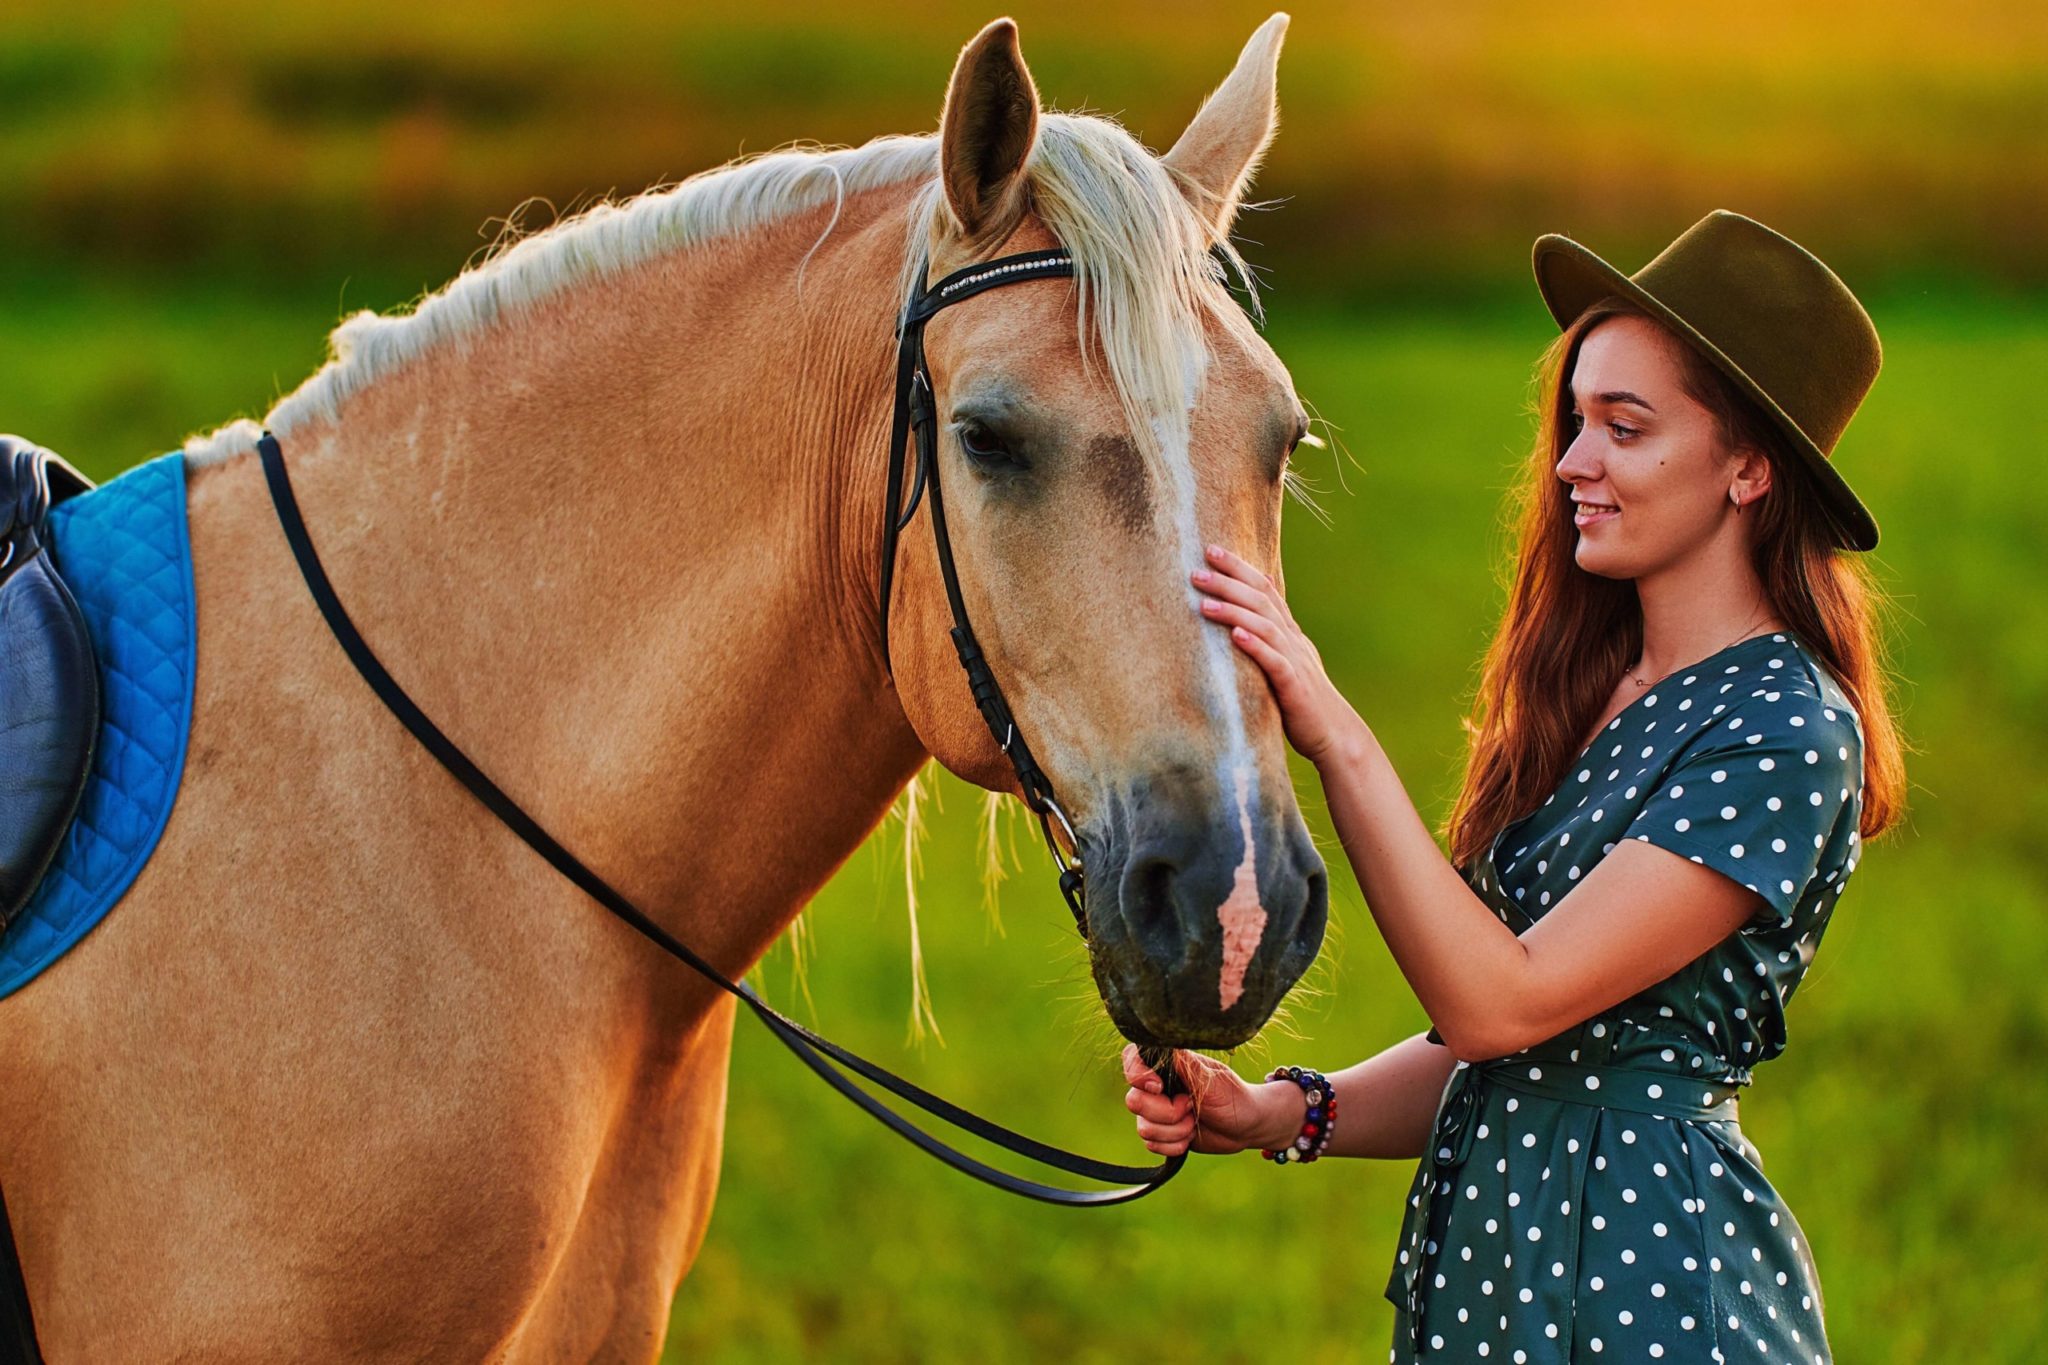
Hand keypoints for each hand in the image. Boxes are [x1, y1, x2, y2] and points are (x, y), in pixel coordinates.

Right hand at [1121, 1044, 1303, 1156]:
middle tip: (1191, 1106)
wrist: (1245, 1125)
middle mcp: (1155, 1086)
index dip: (1138, 1077)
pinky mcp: (1161, 1134)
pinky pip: (1152, 1145)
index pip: (1131, 1060)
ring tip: (1194, 1122)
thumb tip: (1160, 1044)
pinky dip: (1175, 1145)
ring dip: (1175, 1131)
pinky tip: (1190, 1136)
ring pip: (1144, 1128)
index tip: (1160, 1087)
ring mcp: (1156, 1111)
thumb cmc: (1232, 1095)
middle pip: (1134, 1101)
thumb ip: (1183, 1063)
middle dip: (1167, 1112)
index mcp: (1166, 1065)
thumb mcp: (1210, 1077)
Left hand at [1192, 543, 1364, 766]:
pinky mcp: (1294, 686)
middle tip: (1197, 569)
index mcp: (1289, 633)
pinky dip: (1255, 646)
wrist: (1335, 735)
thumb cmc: (1302, 703)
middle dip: (1229, 582)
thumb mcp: (1283, 665)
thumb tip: (1242, 624)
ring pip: (1265, 625)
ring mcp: (1295, 660)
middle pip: (1262, 600)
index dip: (1240, 568)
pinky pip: (1274, 661)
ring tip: (1204, 602)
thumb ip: (1267, 642)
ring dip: (1234, 611)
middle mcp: (1293, 640)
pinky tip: (1236, 636)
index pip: (1265, 589)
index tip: (1211, 550)